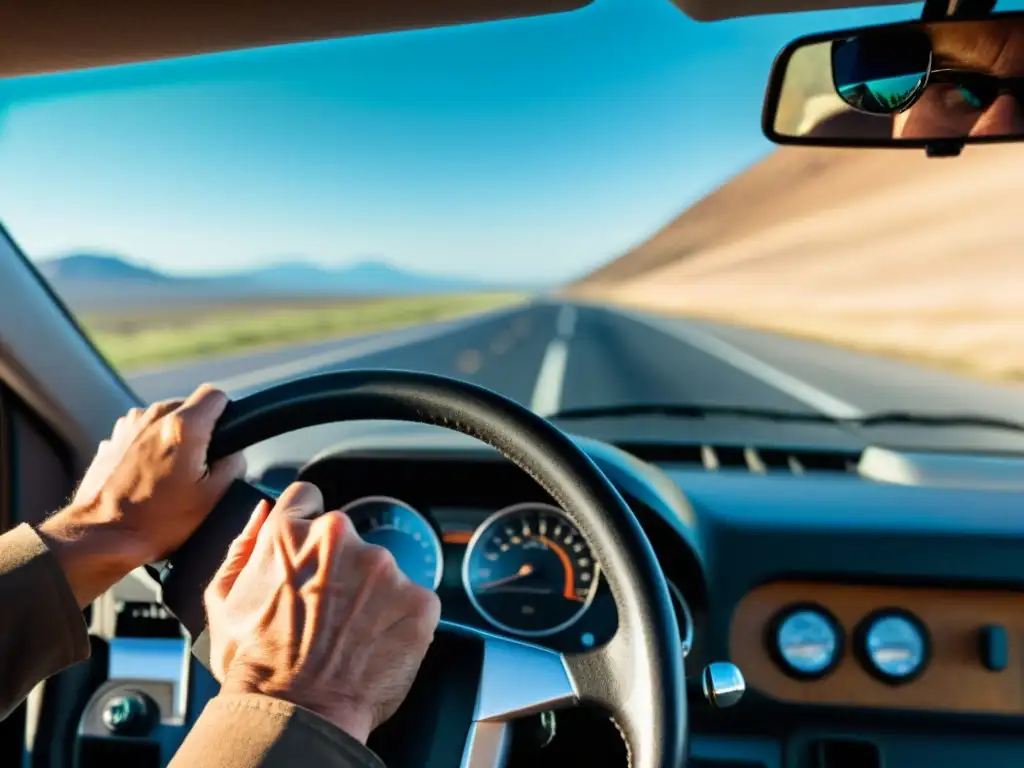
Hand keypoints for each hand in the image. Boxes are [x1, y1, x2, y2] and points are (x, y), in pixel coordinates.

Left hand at [38, 384, 245, 606]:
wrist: (101, 537)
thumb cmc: (156, 521)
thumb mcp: (211, 498)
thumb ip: (233, 466)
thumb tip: (235, 453)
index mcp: (182, 427)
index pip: (214, 394)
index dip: (225, 413)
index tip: (223, 437)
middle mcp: (153, 417)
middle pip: (188, 406)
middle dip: (198, 430)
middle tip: (196, 467)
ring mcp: (128, 426)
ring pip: (164, 419)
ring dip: (171, 438)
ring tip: (168, 475)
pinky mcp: (112, 439)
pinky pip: (142, 433)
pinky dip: (149, 447)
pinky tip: (146, 476)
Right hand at [204, 482, 440, 743]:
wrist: (297, 714)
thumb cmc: (256, 667)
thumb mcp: (224, 603)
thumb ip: (242, 547)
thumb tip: (261, 512)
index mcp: (289, 533)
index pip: (306, 498)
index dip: (305, 522)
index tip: (310, 550)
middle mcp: (339, 538)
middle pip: (346, 538)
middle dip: (339, 567)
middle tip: (325, 611)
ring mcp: (383, 567)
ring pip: (381, 570)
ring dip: (371, 593)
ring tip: (349, 634)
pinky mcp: (418, 598)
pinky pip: (413, 600)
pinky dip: (399, 619)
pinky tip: (375, 644)